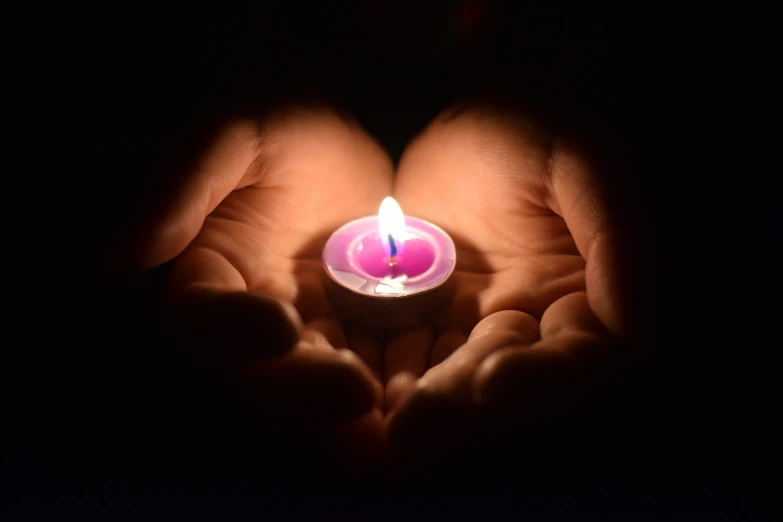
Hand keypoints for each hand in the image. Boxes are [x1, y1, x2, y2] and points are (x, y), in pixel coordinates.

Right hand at [127, 106, 393, 458]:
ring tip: (392, 412)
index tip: (278, 325)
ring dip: (352, 401)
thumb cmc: (283, 129)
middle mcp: (256, 314)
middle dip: (305, 384)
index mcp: (212, 273)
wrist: (350, 145)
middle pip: (266, 369)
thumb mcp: (236, 135)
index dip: (234, 327)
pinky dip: (396, 382)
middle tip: (354, 394)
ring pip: (323, 378)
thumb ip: (185, 183)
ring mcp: (312, 329)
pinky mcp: (363, 332)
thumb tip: (121, 254)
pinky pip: (376, 366)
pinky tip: (423, 390)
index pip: (206, 315)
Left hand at [383, 105, 640, 462]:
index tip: (495, 382)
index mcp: (579, 299)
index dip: (541, 379)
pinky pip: (401, 345)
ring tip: (383, 417)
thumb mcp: (580, 170)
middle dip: (461, 401)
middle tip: (414, 427)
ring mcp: (471, 318)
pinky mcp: (419, 306)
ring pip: (448, 372)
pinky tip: (358, 378)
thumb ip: (613, 245)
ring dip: (418, 397)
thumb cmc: (539, 129)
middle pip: (501, 378)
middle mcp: (527, 321)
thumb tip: (628, 331)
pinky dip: (383, 364)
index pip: (573, 360)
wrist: (477, 110)